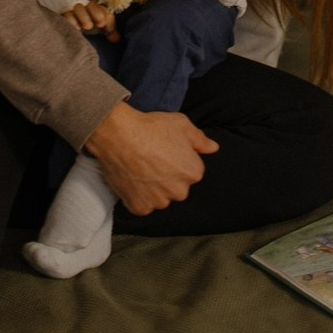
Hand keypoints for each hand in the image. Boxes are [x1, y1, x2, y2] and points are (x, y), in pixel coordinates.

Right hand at [63, 0, 118, 40]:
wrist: (70, 24)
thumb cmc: (90, 25)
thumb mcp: (101, 29)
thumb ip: (109, 32)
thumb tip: (116, 39)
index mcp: (98, 10)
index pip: (104, 9)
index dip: (106, 16)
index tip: (106, 26)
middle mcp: (87, 8)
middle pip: (92, 5)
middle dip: (97, 13)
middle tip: (99, 25)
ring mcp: (75, 11)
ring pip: (79, 8)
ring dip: (84, 16)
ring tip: (87, 27)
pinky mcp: (64, 16)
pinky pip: (66, 15)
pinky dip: (71, 20)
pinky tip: (76, 28)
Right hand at [84, 101, 219, 215]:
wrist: (118, 135)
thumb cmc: (151, 127)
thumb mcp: (181, 124)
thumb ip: (200, 139)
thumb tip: (213, 148)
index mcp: (193, 173)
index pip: (191, 171)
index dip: (178, 159)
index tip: (166, 150)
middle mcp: (179, 192)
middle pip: (177, 187)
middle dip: (168, 177)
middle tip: (153, 159)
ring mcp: (159, 202)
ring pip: (160, 198)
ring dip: (154, 188)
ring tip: (141, 168)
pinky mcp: (140, 208)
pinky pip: (143, 205)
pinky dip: (139, 196)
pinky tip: (133, 179)